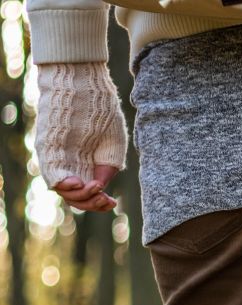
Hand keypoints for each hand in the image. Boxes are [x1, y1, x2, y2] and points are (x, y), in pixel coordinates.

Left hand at [34, 62, 126, 213]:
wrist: (83, 83)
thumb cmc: (100, 109)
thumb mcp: (112, 144)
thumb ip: (106, 168)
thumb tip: (98, 186)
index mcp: (87, 164)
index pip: (89, 193)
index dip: (99, 203)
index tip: (113, 202)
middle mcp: (70, 164)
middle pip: (75, 197)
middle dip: (90, 203)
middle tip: (105, 198)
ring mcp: (57, 158)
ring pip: (63, 191)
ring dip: (79, 197)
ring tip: (93, 188)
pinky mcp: (48, 149)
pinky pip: (51, 174)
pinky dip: (64, 185)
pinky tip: (79, 183)